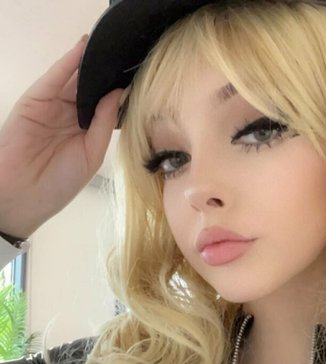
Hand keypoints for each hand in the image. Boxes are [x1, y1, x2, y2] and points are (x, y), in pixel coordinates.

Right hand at [0, 35, 125, 237]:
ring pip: (74, 79)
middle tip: (129, 55)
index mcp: (86, 130)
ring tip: (111, 46)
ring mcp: (52, 105)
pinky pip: (54, 78)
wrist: (24, 194)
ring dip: (89, 63)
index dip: (119, 91)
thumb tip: (119, 94)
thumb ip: (104, 123)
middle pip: (91, 88)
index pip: (105, 104)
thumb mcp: (91, 154)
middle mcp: (70, 115)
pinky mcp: (35, 99)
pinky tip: (84, 49)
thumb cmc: (59, 182)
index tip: (140, 75)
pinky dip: (68, 63)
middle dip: (107, 73)